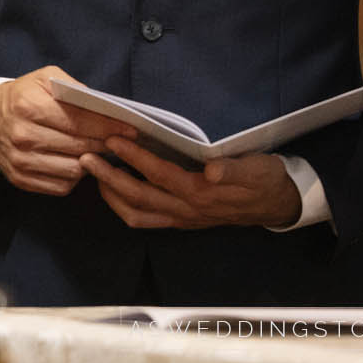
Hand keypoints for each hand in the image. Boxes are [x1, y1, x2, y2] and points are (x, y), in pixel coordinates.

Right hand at [0, 65, 136, 194]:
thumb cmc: (23, 96)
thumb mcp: (45, 78)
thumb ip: (74, 88)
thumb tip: (104, 106)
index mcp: (29, 106)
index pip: (79, 121)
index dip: (108, 127)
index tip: (130, 129)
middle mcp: (23, 135)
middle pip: (79, 146)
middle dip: (104, 144)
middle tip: (120, 141)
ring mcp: (20, 160)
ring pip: (74, 170)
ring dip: (91, 162)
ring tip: (96, 151)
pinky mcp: (20, 179)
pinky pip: (61, 185)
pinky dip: (75, 176)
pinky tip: (76, 162)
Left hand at [82, 138, 301, 228]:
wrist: (277, 205)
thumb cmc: (265, 180)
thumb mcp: (258, 169)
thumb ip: (235, 171)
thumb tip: (211, 170)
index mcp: (202, 194)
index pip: (160, 174)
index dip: (134, 158)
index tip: (112, 140)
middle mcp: (187, 210)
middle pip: (138, 197)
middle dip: (108, 178)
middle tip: (86, 157)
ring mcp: (181, 218)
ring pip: (136, 214)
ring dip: (111, 195)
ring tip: (93, 172)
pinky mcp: (180, 221)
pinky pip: (144, 220)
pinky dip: (123, 206)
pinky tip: (112, 188)